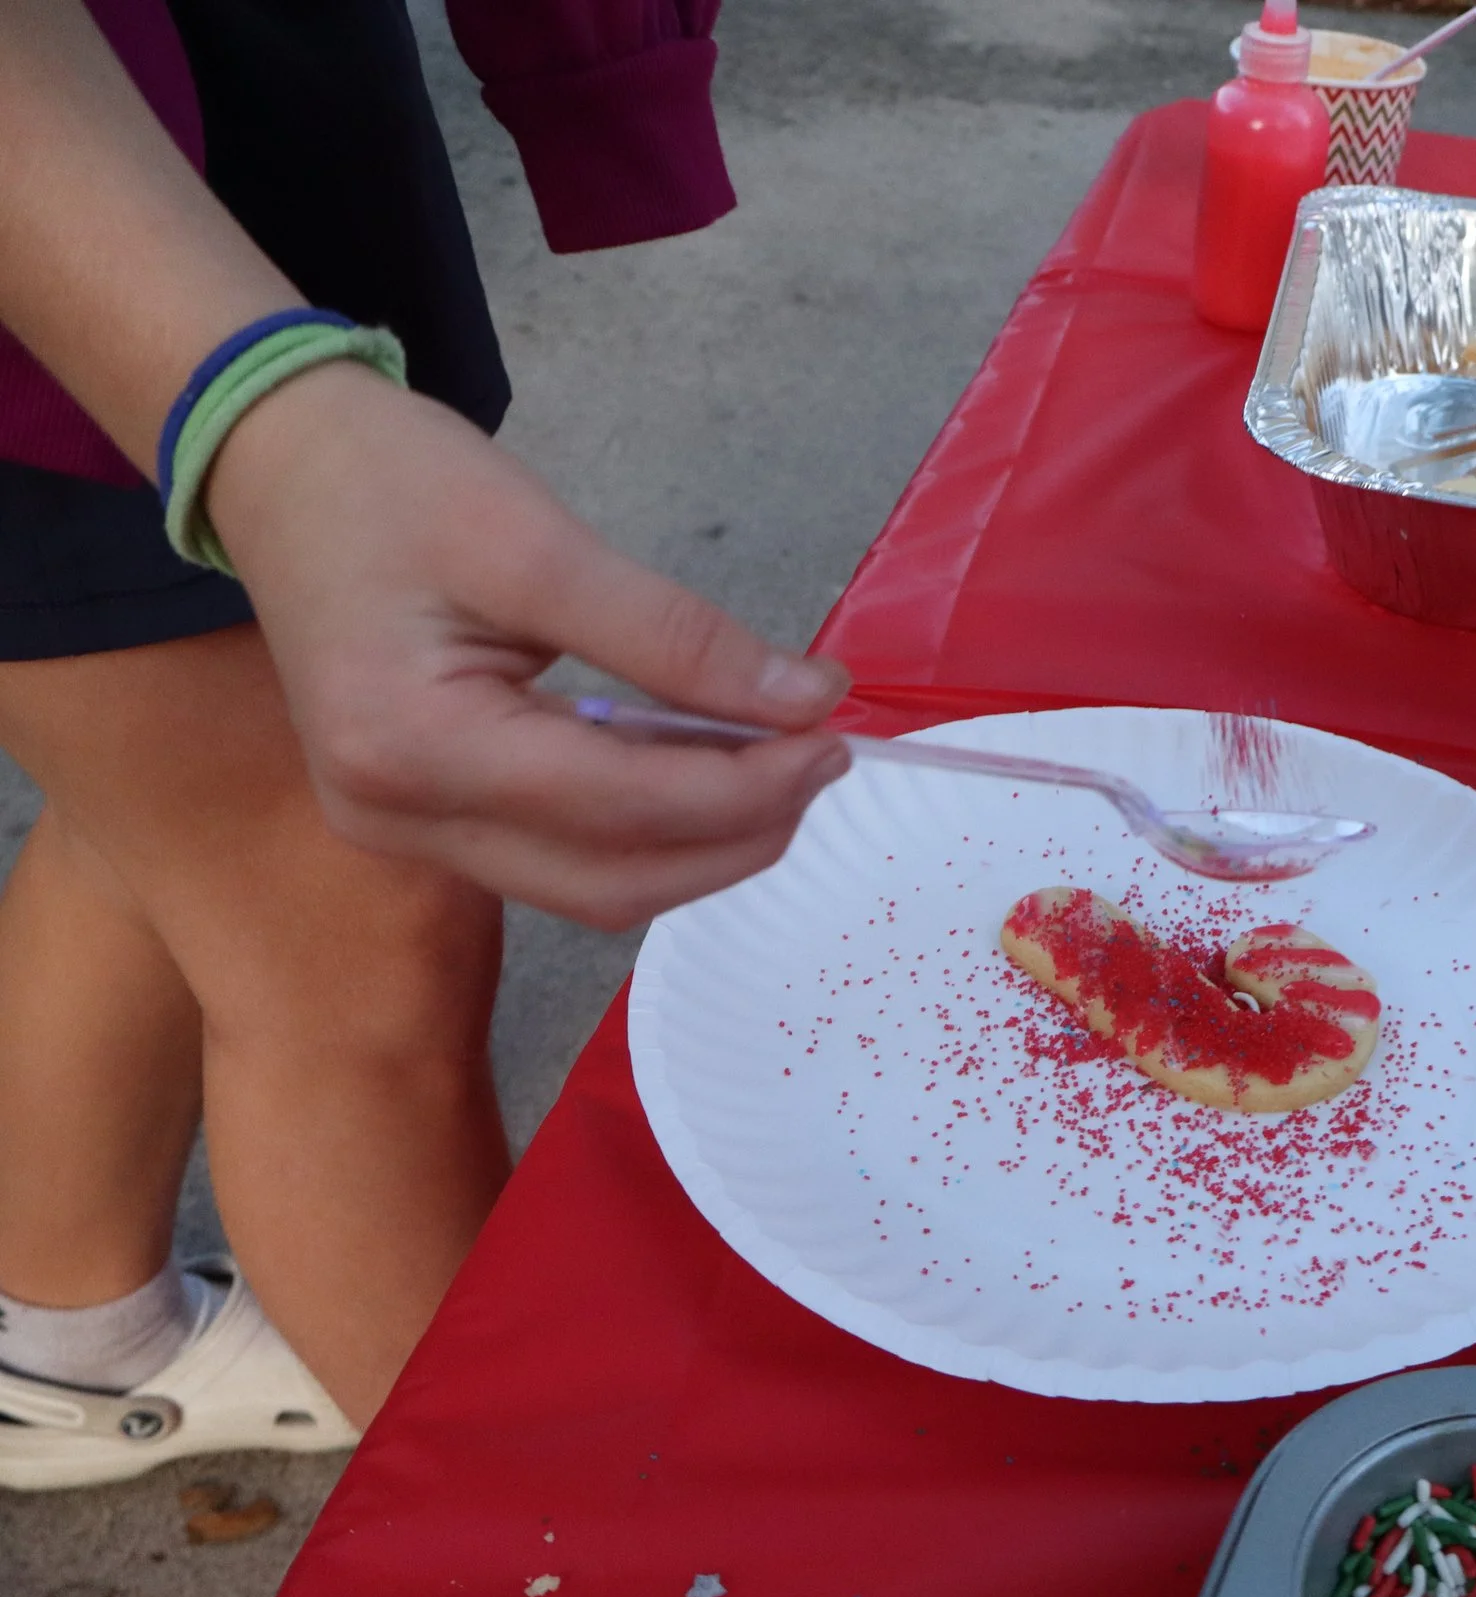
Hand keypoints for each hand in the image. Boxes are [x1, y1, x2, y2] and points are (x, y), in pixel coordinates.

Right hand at [205, 361, 853, 928]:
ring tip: (778, 763)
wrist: (278, 466)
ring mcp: (402, 832)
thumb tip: (810, 699)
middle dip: (737, 833)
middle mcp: (397, 817)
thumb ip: (678, 636)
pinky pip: (560, 860)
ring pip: (593, 887)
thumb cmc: (392, 483)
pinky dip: (648, 830)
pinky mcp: (420, 821)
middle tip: (822, 755)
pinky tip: (704, 770)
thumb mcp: (541, 542)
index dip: (748, 787)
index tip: (833, 735)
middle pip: (614, 880)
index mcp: (413, 745)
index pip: (622, 807)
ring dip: (701, 844)